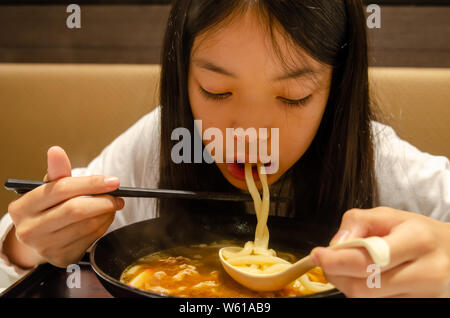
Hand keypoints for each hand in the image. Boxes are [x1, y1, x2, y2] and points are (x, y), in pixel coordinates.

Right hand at [4, 146, 124, 267]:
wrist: (39, 239)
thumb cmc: (47, 208)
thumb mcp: (48, 188)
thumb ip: (57, 171)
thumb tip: (56, 151)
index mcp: (23, 207)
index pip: (62, 189)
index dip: (91, 183)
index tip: (112, 181)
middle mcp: (30, 229)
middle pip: (76, 210)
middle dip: (103, 200)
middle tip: (117, 195)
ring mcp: (45, 247)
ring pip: (87, 226)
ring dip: (107, 214)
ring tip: (112, 205)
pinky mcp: (61, 258)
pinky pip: (91, 239)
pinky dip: (104, 226)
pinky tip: (104, 218)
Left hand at [310, 207, 449, 296]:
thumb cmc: (417, 232)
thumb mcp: (388, 215)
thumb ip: (357, 223)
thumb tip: (336, 245)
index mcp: (417, 241)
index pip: (367, 260)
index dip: (335, 261)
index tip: (317, 255)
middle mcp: (427, 273)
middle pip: (363, 288)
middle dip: (337, 275)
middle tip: (329, 262)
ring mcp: (427, 297)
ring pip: (368, 301)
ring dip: (349, 286)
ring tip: (353, 268)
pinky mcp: (422, 308)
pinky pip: (380, 305)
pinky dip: (365, 294)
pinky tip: (368, 280)